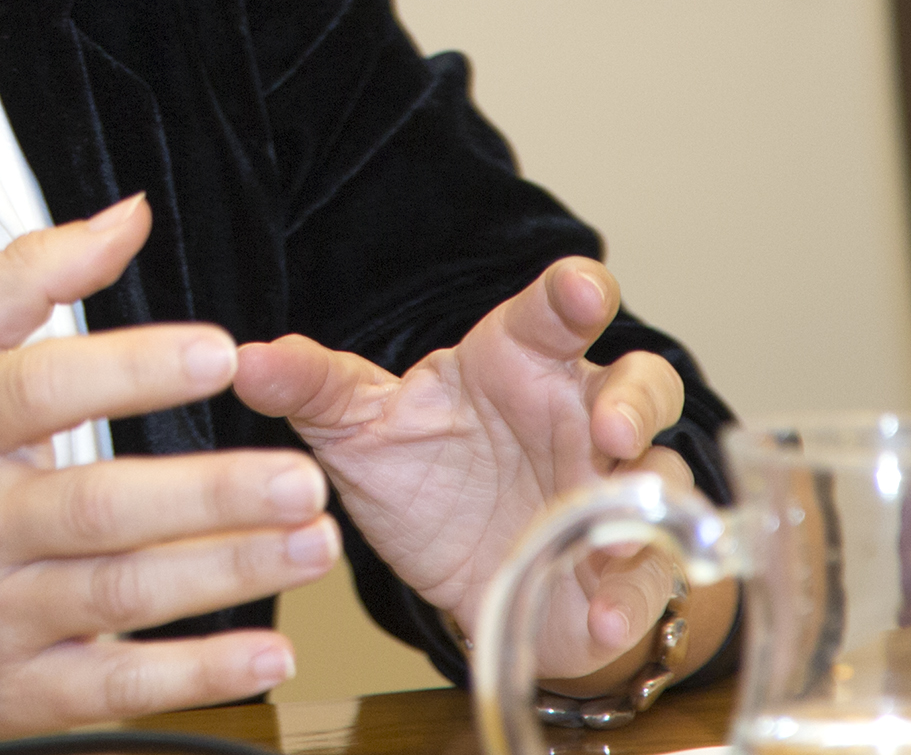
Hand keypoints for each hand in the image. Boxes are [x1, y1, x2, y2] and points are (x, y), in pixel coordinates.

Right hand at [0, 195, 342, 740]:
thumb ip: (28, 275)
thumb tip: (124, 219)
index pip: (40, 389)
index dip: (130, 370)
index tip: (215, 355)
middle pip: (97, 507)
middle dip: (208, 494)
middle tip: (296, 475)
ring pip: (121, 595)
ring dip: (226, 572)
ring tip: (308, 542)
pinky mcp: (16, 690)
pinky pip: (115, 686)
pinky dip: (197, 674)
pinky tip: (263, 653)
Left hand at [232, 257, 694, 686]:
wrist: (463, 576)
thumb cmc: (425, 476)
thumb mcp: (361, 433)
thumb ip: (313, 388)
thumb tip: (246, 359)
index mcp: (518, 363)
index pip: (554, 313)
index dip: (574, 295)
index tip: (579, 291)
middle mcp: (579, 415)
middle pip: (639, 383)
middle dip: (632, 401)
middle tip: (607, 429)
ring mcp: (613, 489)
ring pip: (665, 475)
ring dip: (648, 501)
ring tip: (616, 532)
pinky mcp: (625, 565)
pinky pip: (647, 577)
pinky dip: (630, 598)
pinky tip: (599, 618)